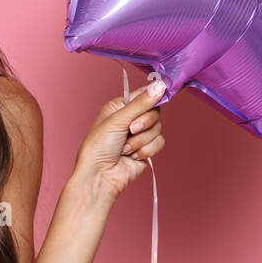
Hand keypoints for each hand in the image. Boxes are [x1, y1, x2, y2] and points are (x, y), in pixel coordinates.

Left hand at [73, 79, 166, 203]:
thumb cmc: (98, 147)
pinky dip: (146, 151)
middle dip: (143, 124)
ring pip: (158, 129)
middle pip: (155, 112)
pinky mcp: (146, 149)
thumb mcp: (118, 120)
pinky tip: (131, 156)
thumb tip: (160, 86)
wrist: (100, 175)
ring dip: (141, 141)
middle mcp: (130, 119)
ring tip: (125, 148)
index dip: (153, 96)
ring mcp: (139, 135)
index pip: (144, 94)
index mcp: (120, 107)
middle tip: (130, 130)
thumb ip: (140, 104)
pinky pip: (159, 143)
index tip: (162, 93)